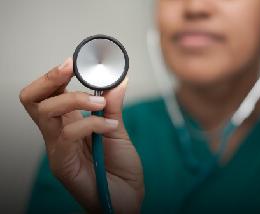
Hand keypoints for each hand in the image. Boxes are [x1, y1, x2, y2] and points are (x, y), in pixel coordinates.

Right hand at [19, 58, 143, 212]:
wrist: (127, 198)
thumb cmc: (120, 167)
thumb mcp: (117, 130)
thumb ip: (113, 106)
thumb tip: (118, 79)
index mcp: (69, 123)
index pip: (48, 95)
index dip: (55, 75)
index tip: (73, 61)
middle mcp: (57, 134)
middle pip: (34, 100)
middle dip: (50, 78)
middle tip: (70, 68)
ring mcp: (57, 149)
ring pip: (47, 112)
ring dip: (76, 99)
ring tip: (101, 103)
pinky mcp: (62, 163)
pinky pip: (68, 133)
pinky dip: (92, 123)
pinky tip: (111, 127)